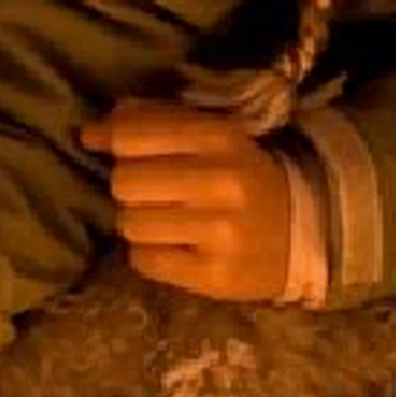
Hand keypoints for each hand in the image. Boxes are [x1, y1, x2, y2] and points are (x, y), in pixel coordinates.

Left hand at [83, 98, 293, 302]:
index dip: (108, 138)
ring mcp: (220, 232)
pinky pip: (145, 260)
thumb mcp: (212, 136)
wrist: (302, 231)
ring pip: (131, 223)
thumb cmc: (242, 177)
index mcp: (219, 138)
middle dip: (127, 185)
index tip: (98, 141)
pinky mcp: (215, 275)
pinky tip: (171, 246)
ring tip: (162, 221)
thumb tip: (93, 129)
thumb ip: (156, 121)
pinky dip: (147, 253)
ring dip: (137, 222)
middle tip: (148, 191)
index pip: (133, 134)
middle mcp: (221, 182)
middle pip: (125, 181)